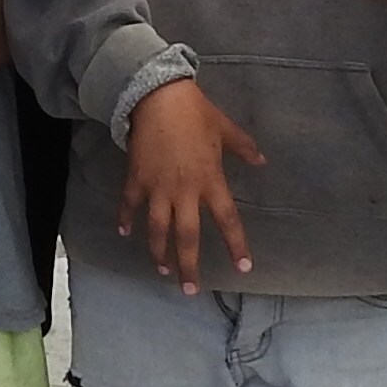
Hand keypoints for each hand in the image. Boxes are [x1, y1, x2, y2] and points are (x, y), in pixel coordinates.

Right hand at [121, 80, 262, 297]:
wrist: (158, 96)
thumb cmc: (196, 112)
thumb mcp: (226, 128)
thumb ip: (244, 148)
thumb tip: (261, 162)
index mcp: (211, 181)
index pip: (228, 221)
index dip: (236, 246)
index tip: (243, 268)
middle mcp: (185, 191)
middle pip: (187, 237)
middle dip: (188, 266)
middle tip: (189, 290)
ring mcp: (158, 187)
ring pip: (157, 229)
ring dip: (159, 252)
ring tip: (161, 270)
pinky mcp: (136, 179)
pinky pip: (130, 204)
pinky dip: (126, 220)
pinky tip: (124, 233)